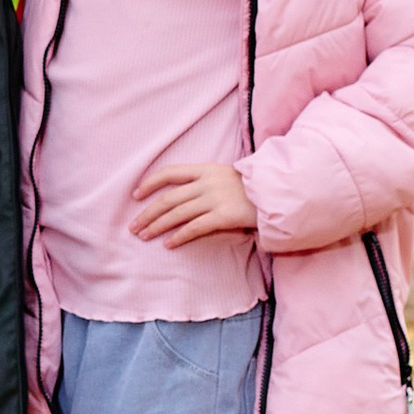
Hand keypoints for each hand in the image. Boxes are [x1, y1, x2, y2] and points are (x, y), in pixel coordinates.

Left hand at [126, 159, 258, 245]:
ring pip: (177, 214)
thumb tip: (184, 196)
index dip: (150, 183)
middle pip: (168, 198)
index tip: (136, 195)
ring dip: (157, 226)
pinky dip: (179, 236)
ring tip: (143, 236)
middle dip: (148, 213)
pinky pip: (195, 228)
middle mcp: (208, 182)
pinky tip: (168, 244)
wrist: (280, 192)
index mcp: (206, 168)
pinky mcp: (224, 215)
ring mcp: (216, 198)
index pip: (170, 172)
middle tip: (134, 226)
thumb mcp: (228, 176)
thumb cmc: (254, 187)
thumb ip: (206, 182)